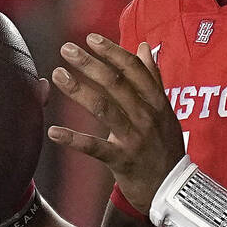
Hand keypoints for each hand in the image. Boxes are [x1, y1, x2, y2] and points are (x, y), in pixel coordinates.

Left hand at [48, 33, 184, 213]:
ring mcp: (135, 138)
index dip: (112, 52)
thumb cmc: (165, 145)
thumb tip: (145, 47)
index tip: (91, 38)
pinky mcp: (123, 160)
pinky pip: (95, 147)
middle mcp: (147, 116)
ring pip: (104, 109)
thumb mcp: (165, 109)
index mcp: (156, 102)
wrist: (173, 188)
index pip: (134, 70)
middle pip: (116, 84)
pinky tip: (53, 131)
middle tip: (67, 49)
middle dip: (90, 64)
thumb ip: (153, 78)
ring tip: (57, 75)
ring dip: (78, 90)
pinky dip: (74, 139)